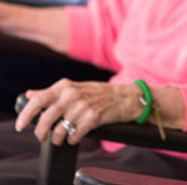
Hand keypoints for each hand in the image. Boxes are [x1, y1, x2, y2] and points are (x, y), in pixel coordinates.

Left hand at [15, 78, 140, 145]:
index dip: (26, 114)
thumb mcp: (74, 88)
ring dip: (58, 138)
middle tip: (42, 137)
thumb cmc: (99, 93)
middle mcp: (73, 94)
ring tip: (62, 138)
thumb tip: (30, 94)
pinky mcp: (94, 117)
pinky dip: (72, 139)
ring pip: (60, 130)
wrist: (126, 96)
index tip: (20, 125)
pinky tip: (76, 136)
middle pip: (46, 118)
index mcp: (66, 86)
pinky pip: (74, 135)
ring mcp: (84, 105)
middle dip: (41, 132)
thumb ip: (51, 92)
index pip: (39, 99)